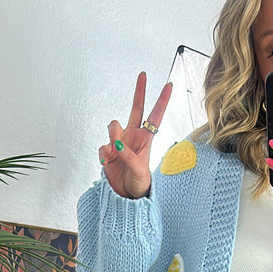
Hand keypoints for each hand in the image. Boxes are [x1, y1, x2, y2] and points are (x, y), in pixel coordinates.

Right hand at [98, 72, 172, 199]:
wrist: (127, 196)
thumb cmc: (139, 184)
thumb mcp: (139, 171)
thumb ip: (128, 155)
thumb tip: (117, 143)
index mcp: (146, 139)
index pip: (155, 116)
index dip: (162, 101)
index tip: (169, 86)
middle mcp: (133, 137)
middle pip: (136, 109)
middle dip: (139, 92)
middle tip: (142, 75)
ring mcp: (120, 143)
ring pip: (113, 127)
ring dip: (112, 135)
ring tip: (115, 150)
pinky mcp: (108, 152)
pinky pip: (103, 147)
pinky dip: (103, 154)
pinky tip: (107, 162)